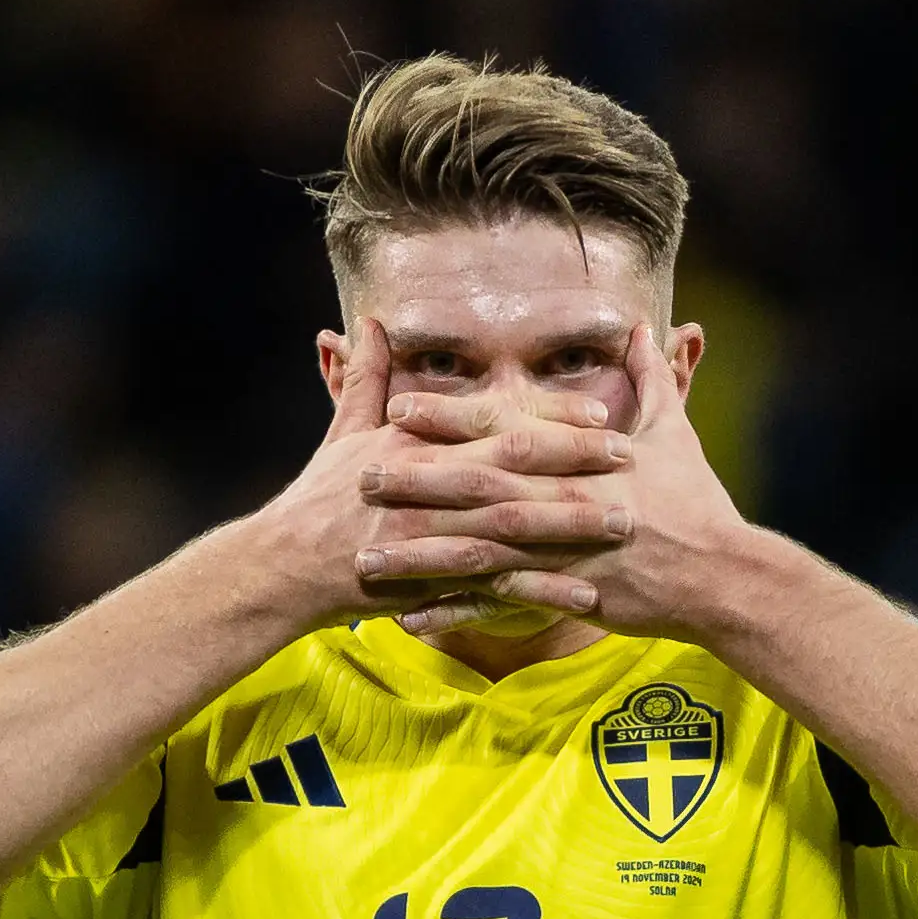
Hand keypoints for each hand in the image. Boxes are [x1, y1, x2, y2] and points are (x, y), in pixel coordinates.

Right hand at [252, 320, 633, 627]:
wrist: (285, 566)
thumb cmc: (318, 497)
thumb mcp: (343, 430)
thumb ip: (368, 377)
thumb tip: (372, 322)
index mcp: (417, 442)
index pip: (497, 422)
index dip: (554, 418)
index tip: (603, 414)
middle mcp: (429, 483)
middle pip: (517, 467)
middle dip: (578, 462)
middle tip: (632, 460)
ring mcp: (433, 535)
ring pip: (516, 526)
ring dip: (573, 527)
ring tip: (626, 526)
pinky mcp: (432, 582)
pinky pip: (498, 587)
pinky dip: (543, 592)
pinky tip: (586, 597)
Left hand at [363, 325, 750, 638]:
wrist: (724, 577)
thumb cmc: (698, 503)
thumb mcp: (676, 434)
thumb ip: (652, 379)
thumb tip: (645, 327)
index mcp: (580, 461)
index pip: (503, 432)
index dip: (448, 419)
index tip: (398, 407)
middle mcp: (564, 503)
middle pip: (477, 489)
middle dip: (416, 482)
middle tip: (359, 475)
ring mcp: (563, 554)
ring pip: (479, 553)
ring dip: (419, 556)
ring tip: (366, 558)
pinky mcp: (567, 598)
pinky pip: (500, 609)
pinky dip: (455, 615)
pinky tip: (411, 620)